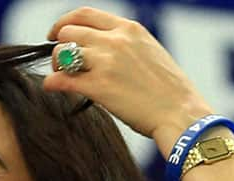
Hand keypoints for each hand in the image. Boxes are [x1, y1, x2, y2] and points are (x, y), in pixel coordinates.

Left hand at [44, 7, 213, 153]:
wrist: (181, 113)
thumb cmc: (170, 91)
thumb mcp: (150, 51)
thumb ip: (125, 45)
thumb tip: (101, 49)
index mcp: (129, 29)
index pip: (85, 14)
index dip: (65, 22)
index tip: (57, 34)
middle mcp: (116, 41)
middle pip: (69, 32)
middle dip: (59, 46)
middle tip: (60, 64)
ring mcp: (106, 63)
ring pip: (61, 53)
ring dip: (56, 65)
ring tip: (61, 77)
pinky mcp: (99, 87)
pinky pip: (61, 80)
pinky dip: (51, 83)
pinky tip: (52, 88)